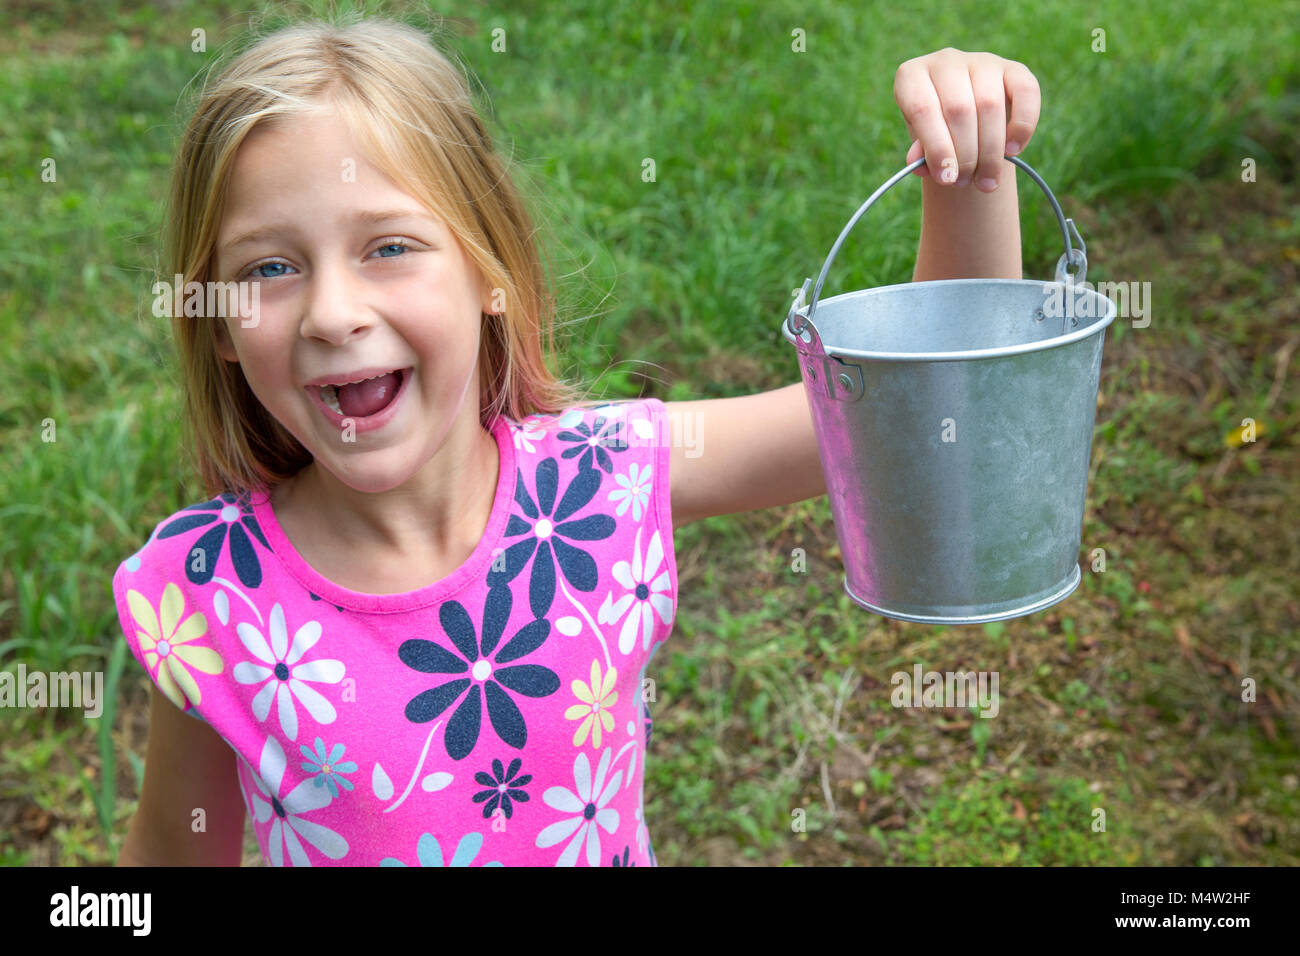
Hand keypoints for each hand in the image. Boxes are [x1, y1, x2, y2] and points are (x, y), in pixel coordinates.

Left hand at [893, 48, 1040, 191]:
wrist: (964, 122)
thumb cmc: (936, 134)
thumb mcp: (921, 144)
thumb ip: (920, 153)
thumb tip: (921, 165)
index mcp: (912, 76)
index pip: (923, 109)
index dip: (936, 147)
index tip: (945, 178)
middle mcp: (945, 61)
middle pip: (959, 110)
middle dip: (964, 155)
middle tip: (964, 183)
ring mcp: (981, 61)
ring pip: (990, 106)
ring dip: (990, 152)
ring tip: (985, 181)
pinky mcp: (1014, 69)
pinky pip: (1025, 94)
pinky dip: (1022, 126)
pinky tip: (1013, 152)